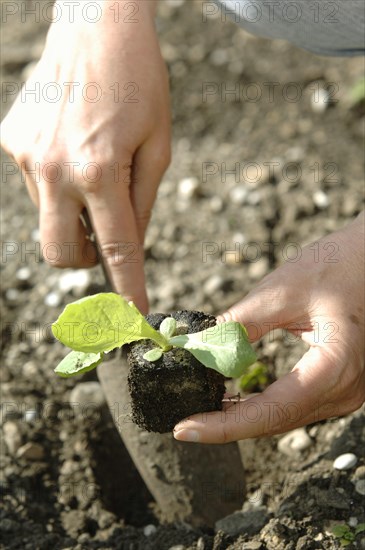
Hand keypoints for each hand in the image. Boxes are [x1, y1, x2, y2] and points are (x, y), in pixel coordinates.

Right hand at [1, 0, 170, 311]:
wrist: (95, 23)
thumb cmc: (140, 82)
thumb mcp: (158, 145)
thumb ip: (143, 202)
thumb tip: (130, 246)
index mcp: (100, 169)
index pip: (116, 248)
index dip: (127, 286)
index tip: (133, 315)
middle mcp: (55, 168)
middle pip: (59, 252)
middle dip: (84, 259)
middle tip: (104, 237)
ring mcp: (26, 155)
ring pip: (48, 217)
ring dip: (72, 210)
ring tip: (92, 165)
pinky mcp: (11, 141)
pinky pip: (35, 184)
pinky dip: (57, 182)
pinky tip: (71, 146)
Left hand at [174, 213, 364, 442]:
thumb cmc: (338, 264)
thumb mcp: (282, 290)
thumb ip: (239, 323)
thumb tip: (193, 347)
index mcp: (336, 365)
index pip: (272, 410)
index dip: (225, 425)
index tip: (185, 428)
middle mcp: (346, 389)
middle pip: (277, 421)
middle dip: (227, 424)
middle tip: (183, 421)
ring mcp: (346, 390)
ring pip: (284, 417)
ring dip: (242, 416)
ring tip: (201, 408)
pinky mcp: (338, 384)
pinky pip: (293, 404)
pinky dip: (260, 404)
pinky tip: (232, 398)